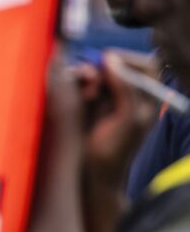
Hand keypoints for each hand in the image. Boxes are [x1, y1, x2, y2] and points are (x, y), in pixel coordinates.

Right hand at [81, 50, 158, 183]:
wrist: (95, 172)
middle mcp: (132, 96)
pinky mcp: (94, 104)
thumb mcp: (127, 118)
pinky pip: (90, 83)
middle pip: (122, 66)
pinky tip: (83, 94)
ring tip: (87, 92)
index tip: (109, 61)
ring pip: (102, 74)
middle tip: (92, 76)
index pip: (146, 67)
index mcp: (149, 100)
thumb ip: (124, 87)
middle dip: (106, 68)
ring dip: (92, 76)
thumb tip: (110, 58)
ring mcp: (113, 99)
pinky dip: (84, 83)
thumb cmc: (115, 150)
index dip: (129, 60)